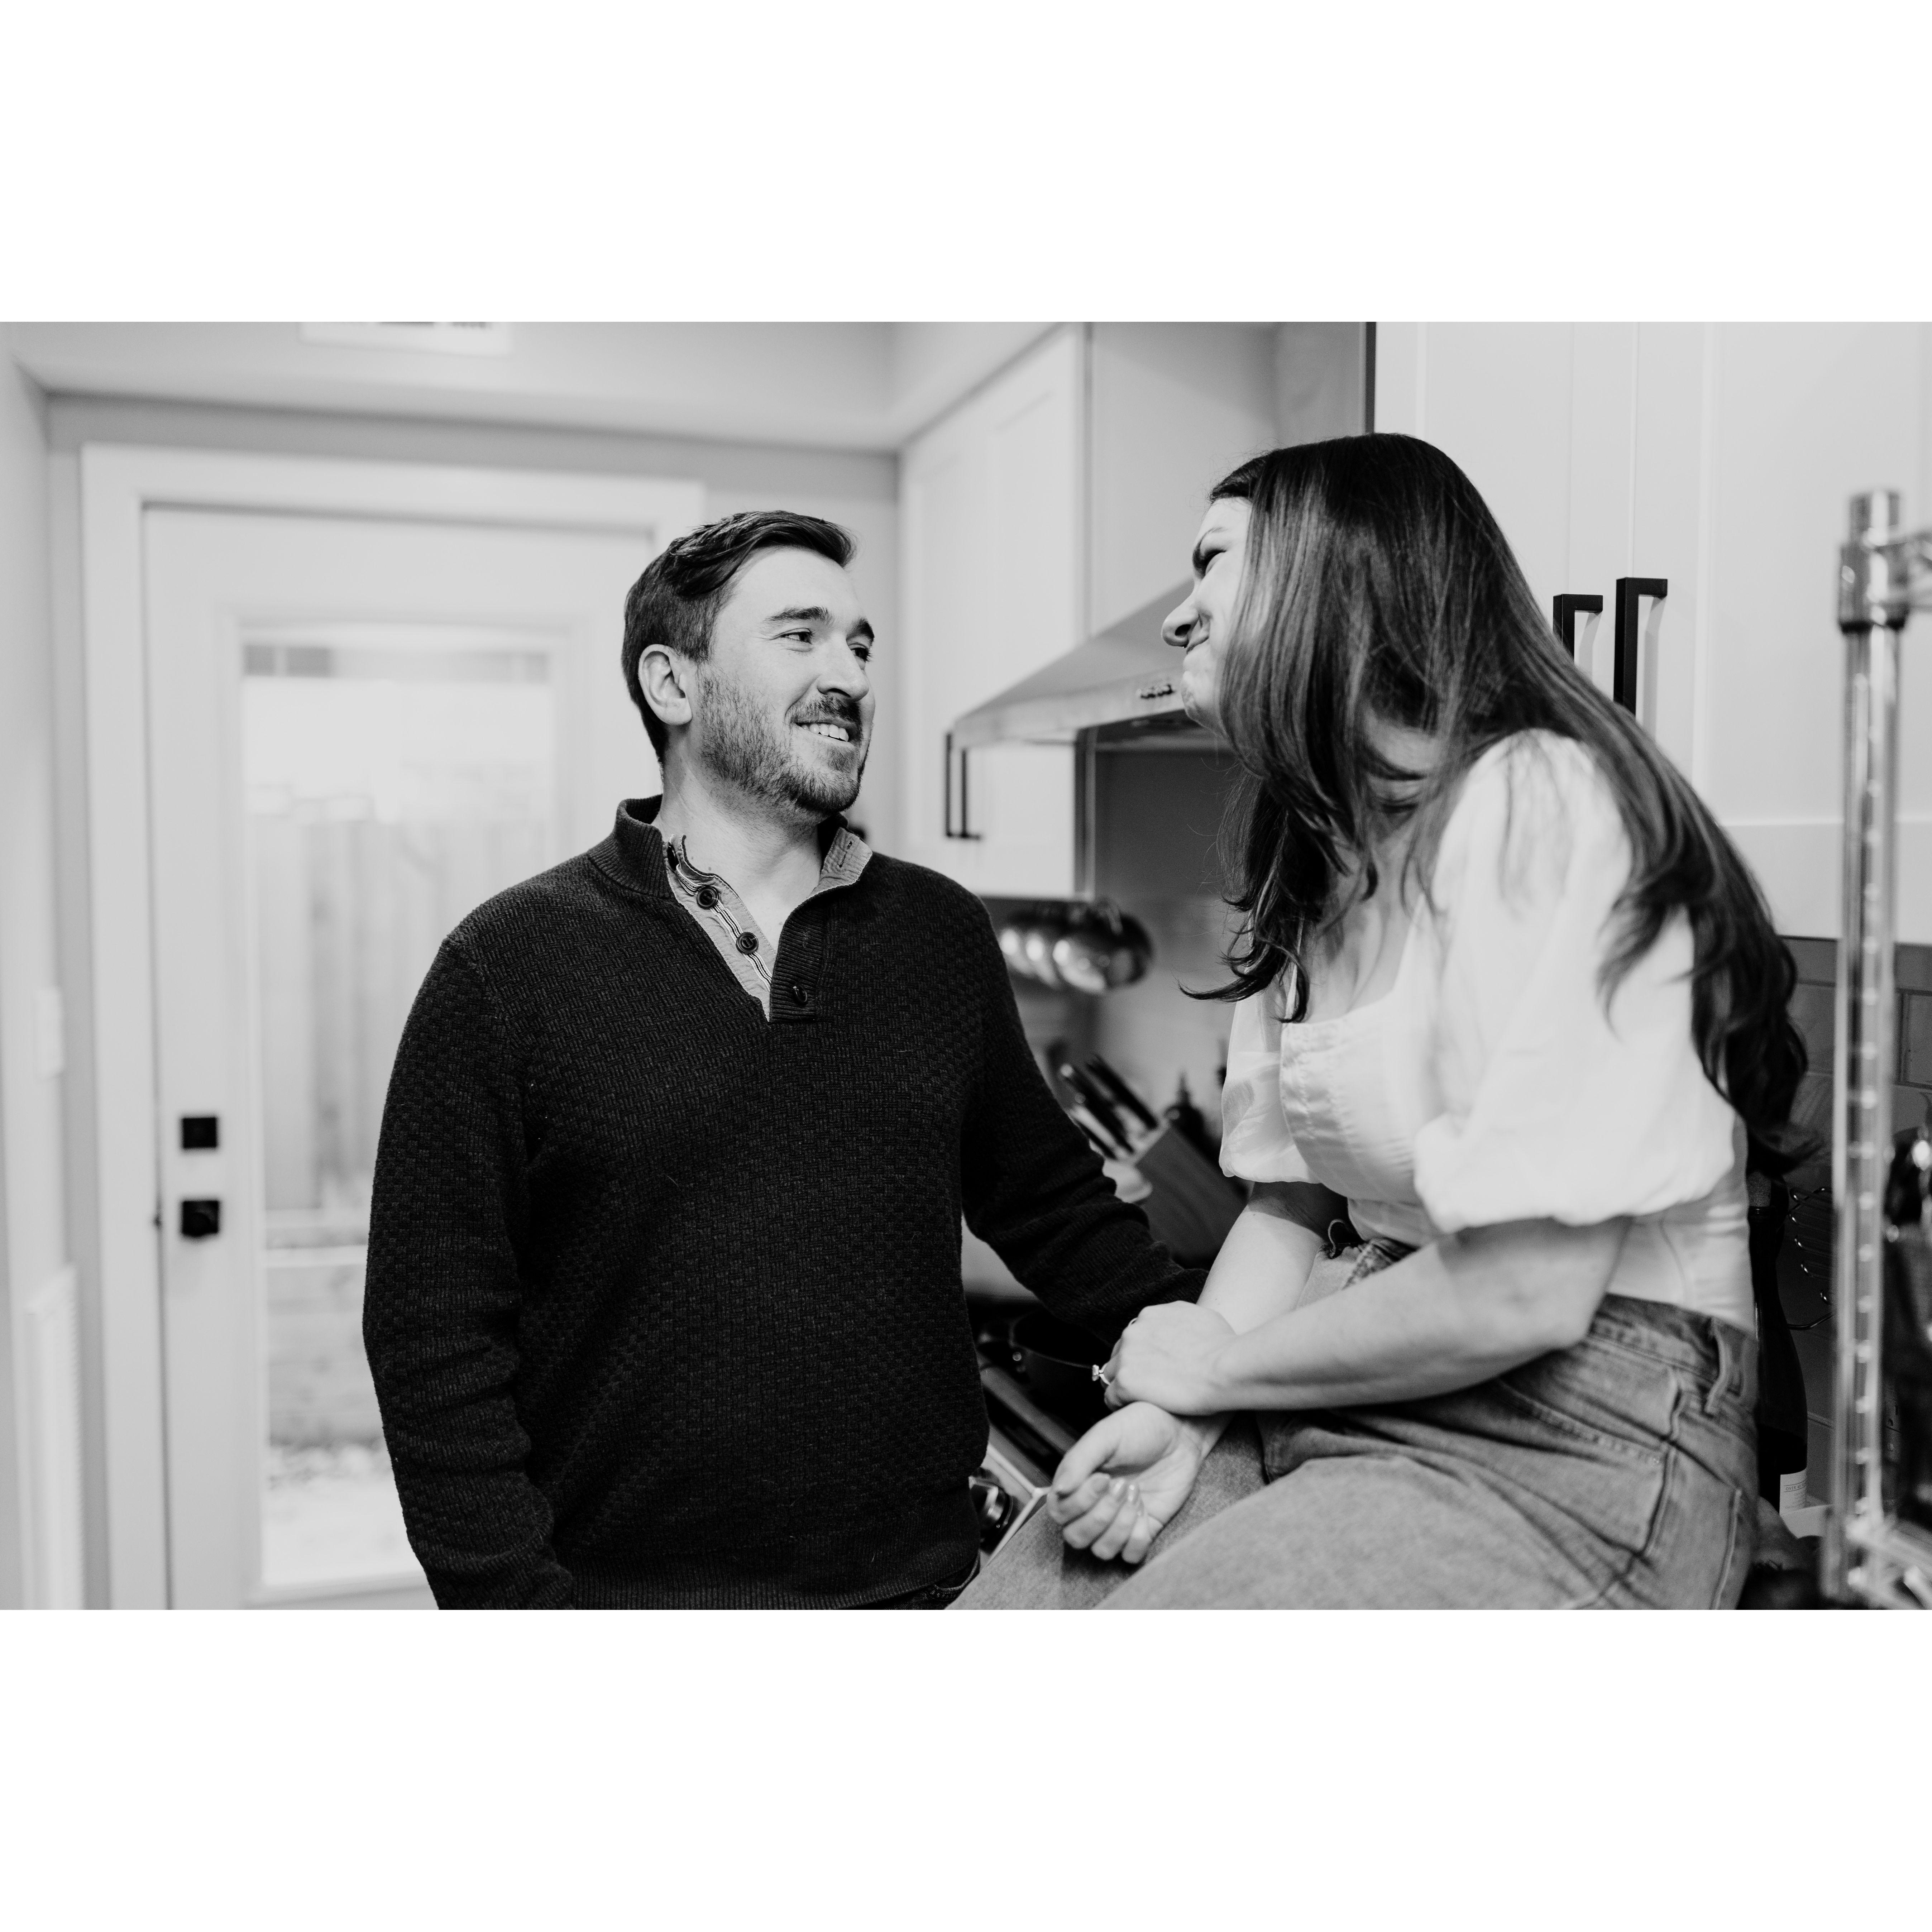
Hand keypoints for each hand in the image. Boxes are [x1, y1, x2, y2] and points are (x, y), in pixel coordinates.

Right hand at [1045, 1402, 1213, 1564]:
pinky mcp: (1143, 1530)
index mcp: (1077, 1483)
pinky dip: (1136, 1540)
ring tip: (1136, 1495)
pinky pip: (1130, 1555)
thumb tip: (1059, 1489)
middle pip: (1075, 1537)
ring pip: (1101, 1550)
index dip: (1079, 1502)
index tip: (1104, 1478)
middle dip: (1100, 1515)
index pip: (1059, 1512)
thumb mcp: (1105, 1435)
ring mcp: (1118, 1521)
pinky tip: (1145, 1511)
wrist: (1179, 1432)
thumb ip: (1078, 1461)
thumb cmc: (1139, 1428)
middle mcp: (1093, 1506)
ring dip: (1119, 1526)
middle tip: (1123, 1485)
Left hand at [1100, 1302, 1236, 1414]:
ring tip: (1141, 1399)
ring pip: (1113, 1373)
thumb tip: (1183, 1327)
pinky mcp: (1126, 1381)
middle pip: (1121, 1352)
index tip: (1155, 1366)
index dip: (1144, 1353)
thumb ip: (1183, 1321)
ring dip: (1125, 1384)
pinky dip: (1121, 1403)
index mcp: (1151, 1315)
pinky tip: (1135, 1410)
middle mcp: (1135, 1330)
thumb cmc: (1223, 1347)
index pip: (1136, 1335)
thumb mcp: (1204, 1318)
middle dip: (1132, 1367)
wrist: (1225, 1369)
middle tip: (1150, 1384)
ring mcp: (1127, 1355)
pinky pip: (1111, 1396)